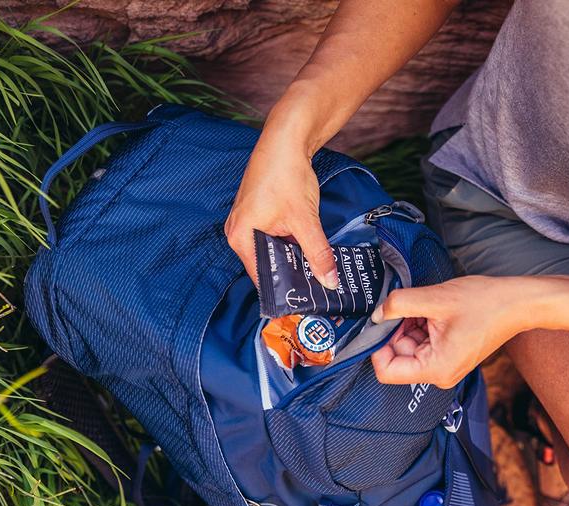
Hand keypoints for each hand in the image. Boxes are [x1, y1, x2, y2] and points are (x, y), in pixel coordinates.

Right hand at [224, 130, 338, 288]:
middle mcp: (238, 232)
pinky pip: (273, 238)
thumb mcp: (305, 220)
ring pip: (272, 252)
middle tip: (315, 289)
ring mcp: (246, 222)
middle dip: (290, 276)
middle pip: (266, 265)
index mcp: (241, 237)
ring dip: (292, 259)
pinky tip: (307, 249)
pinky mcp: (257, 214)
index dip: (284, 291)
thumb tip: (329, 281)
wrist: (286, 139)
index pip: (262, 278)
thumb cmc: (286, 175)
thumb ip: (317, 253)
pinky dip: (290, 244)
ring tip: (314, 272)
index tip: (304, 303)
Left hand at [370, 276, 523, 387]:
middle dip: (396, 329)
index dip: (377, 345)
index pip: (386, 371)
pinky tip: (434, 309)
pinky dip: (421, 324)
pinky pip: (423, 342)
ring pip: (409, 346)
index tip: (381, 321)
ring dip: (410, 324)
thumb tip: (376, 314)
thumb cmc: (486, 303)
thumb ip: (398, 305)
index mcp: (436, 369)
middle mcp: (439, 374)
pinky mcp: (449, 354)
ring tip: (428, 306)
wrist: (518, 303)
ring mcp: (445, 365)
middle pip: (397, 356)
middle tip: (408, 305)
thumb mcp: (435, 299)